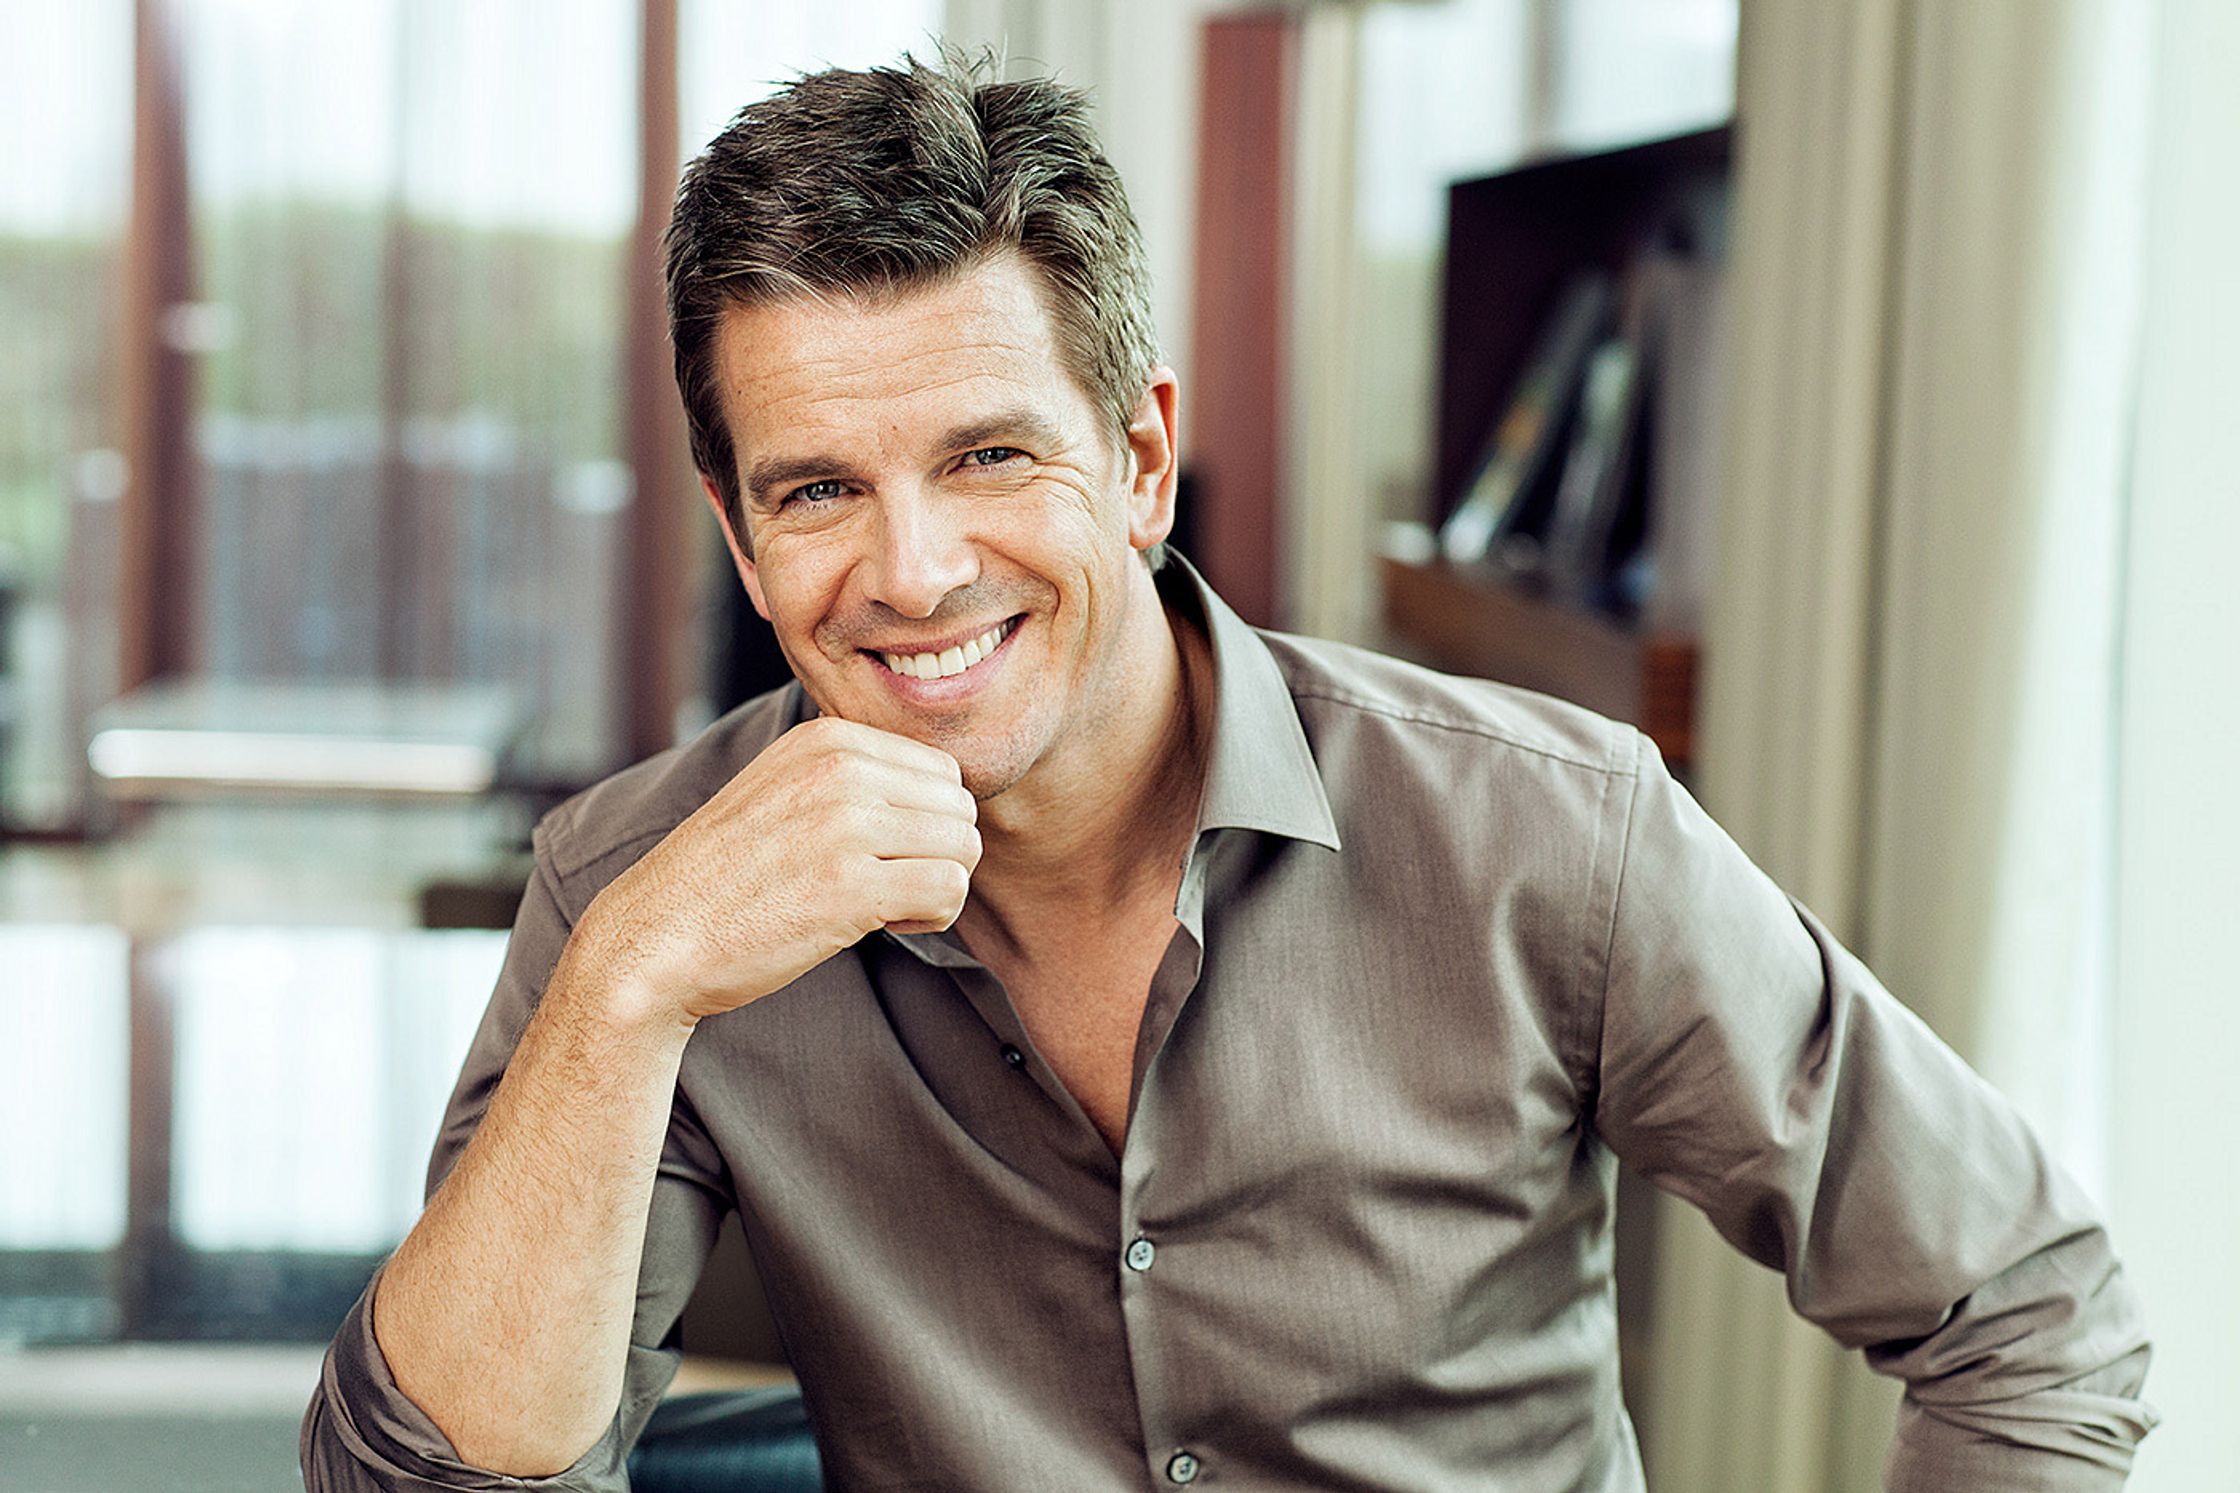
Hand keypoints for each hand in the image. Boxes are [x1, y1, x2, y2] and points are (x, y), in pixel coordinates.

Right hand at [569, 716, 980, 1025]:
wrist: (655, 935)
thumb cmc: (725, 876)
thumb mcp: (782, 788)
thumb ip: (849, 775)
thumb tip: (941, 790)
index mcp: (827, 738)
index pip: (940, 770)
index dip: (924, 822)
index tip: (879, 854)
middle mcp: (840, 768)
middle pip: (959, 808)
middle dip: (938, 854)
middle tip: (888, 886)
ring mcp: (845, 824)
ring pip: (963, 847)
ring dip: (938, 887)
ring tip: (886, 906)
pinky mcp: (851, 886)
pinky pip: (949, 889)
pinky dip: (934, 917)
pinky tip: (887, 925)